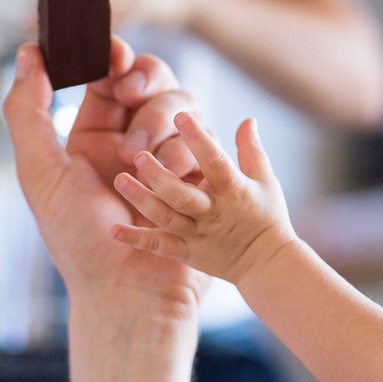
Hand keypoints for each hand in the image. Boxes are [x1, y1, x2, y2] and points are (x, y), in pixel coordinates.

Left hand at [4, 40, 207, 321]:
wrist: (129, 293)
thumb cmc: (78, 242)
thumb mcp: (40, 174)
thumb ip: (26, 112)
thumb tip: (26, 54)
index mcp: (89, 139)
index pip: (107, 79)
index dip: (113, 57)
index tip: (112, 51)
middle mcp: (130, 144)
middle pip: (153, 82)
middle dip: (145, 83)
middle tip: (131, 94)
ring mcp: (168, 159)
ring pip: (183, 106)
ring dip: (161, 122)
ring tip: (142, 158)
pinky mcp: (201, 177)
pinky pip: (206, 141)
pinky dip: (185, 152)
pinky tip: (172, 178)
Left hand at [111, 111, 300, 286]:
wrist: (268, 264)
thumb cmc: (267, 217)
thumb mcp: (265, 180)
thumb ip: (251, 150)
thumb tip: (247, 119)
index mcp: (233, 190)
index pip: (214, 161)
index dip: (198, 139)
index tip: (180, 116)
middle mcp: (213, 212)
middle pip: (183, 194)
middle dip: (160, 176)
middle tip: (138, 155)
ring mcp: (198, 235)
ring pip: (167, 217)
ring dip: (142, 200)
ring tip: (120, 180)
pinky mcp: (188, 253)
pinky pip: (160, 246)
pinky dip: (137, 239)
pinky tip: (114, 230)